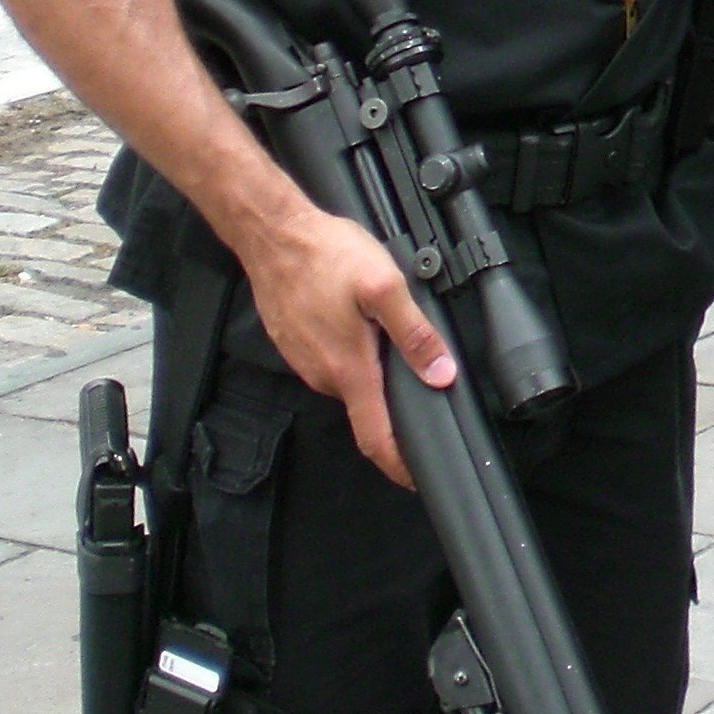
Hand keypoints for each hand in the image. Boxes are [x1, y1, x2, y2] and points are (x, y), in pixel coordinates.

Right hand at [239, 201, 454, 486]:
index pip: (375, 437)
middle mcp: (324, 375)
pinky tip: (355, 320)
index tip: (416, 477)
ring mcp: (306, 362)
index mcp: (349, 370)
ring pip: (348, 379)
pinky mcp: (295, 345)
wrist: (273, 236)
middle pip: (366, 405)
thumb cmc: (326, 256)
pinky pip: (330, 360)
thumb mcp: (384, 287)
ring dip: (369, 367)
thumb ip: (414, 333)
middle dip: (392, 399)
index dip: (398, 464)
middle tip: (416, 368)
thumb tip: (440, 373)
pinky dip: (349, 351)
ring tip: (385, 332)